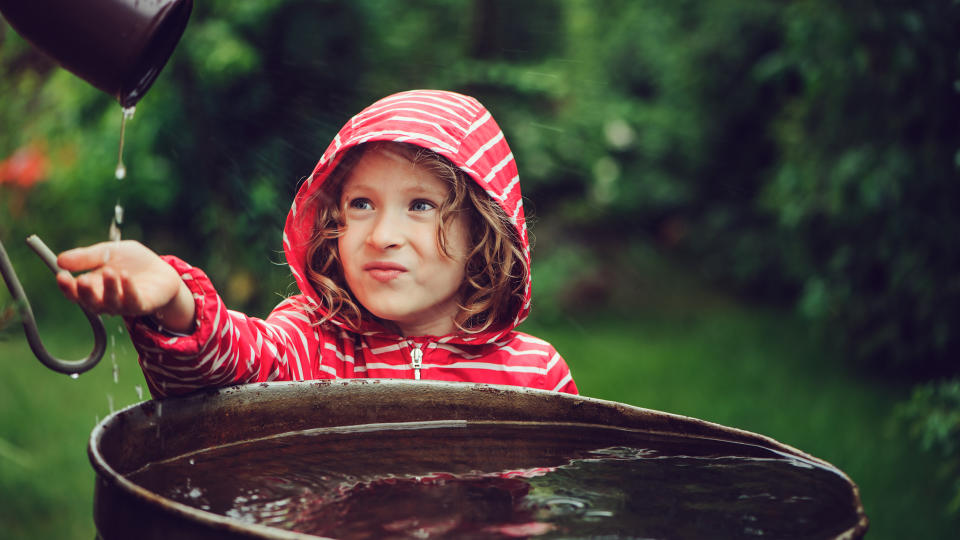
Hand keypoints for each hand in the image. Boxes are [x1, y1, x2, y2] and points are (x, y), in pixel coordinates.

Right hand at [56, 240, 195, 331]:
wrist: (161, 269)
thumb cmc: (132, 262)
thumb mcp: (108, 252)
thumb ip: (87, 257)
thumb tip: (60, 260)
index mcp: (93, 287)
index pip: (75, 292)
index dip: (66, 287)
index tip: (61, 275)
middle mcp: (106, 299)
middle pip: (90, 302)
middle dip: (85, 293)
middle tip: (82, 280)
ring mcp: (124, 304)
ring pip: (111, 304)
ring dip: (109, 289)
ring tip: (109, 272)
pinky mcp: (143, 305)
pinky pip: (133, 302)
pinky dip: (129, 290)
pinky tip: (125, 276)